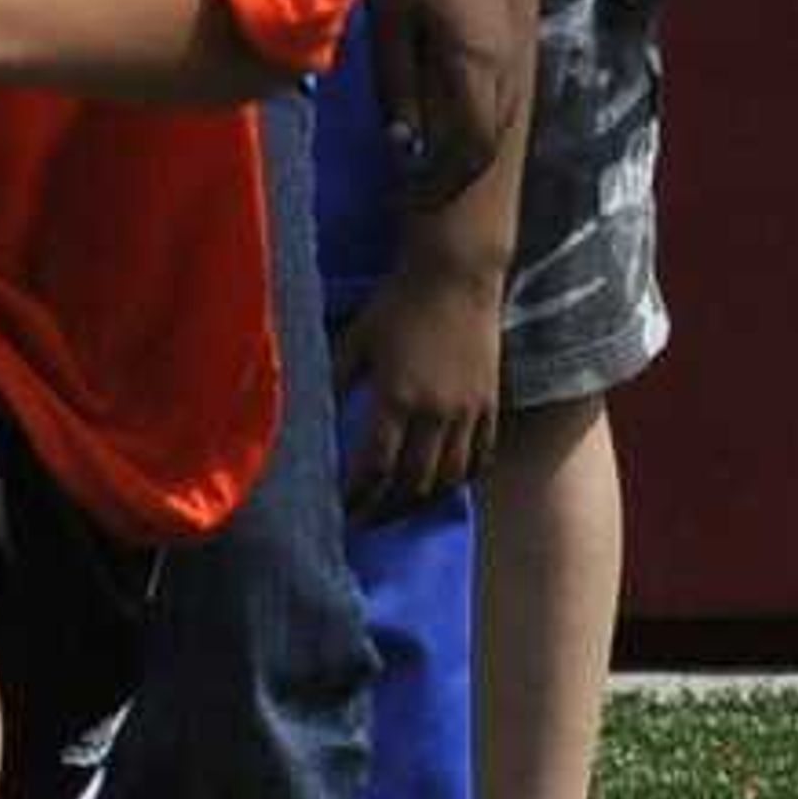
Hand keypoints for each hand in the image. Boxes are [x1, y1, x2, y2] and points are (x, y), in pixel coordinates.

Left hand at [334, 250, 503, 514]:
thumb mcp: (355, 341)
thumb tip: (306, 417)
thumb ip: (333, 381)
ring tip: (398, 511)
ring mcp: (469, 411)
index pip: (376, 467)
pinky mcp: (491, 404)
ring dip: (422, 502)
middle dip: (386, 510)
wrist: (457, 275)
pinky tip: (442, 486)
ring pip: (450, 477)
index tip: (340, 511)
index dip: (357, 497)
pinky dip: (461, 479)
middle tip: (363, 522)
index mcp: (397, 398)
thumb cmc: (397, 304)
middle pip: (414, 483)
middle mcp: (437, 413)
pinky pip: (481, 456)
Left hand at [361, 0, 512, 207]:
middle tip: (412, 196)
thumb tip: (405, 143)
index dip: (439, 182)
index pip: (468, 149)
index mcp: (476, 64)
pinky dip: (472, 122)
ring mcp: (509, 45)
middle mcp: (504, 61)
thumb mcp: (389, 23)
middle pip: (487, 141)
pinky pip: (496, 95)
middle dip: (453, 175)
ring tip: (425, 169)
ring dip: (465, 150)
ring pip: (496, 119)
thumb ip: (398, 84)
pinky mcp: (502, 30)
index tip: (407, 201)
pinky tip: (441, 124)